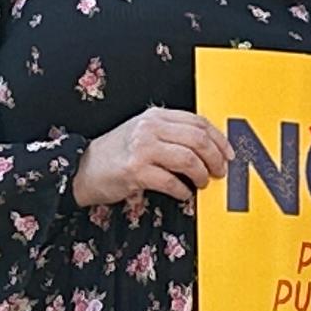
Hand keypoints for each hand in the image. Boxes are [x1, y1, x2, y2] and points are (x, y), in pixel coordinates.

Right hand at [75, 105, 228, 209]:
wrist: (82, 168)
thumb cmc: (116, 153)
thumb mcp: (144, 133)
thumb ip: (171, 134)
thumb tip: (209, 149)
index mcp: (156, 116)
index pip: (198, 122)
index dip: (219, 139)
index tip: (228, 153)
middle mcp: (149, 128)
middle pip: (198, 139)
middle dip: (216, 158)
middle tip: (220, 171)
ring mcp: (142, 148)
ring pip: (188, 159)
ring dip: (201, 175)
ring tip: (202, 183)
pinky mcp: (135, 171)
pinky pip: (171, 182)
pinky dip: (182, 191)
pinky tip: (183, 194)